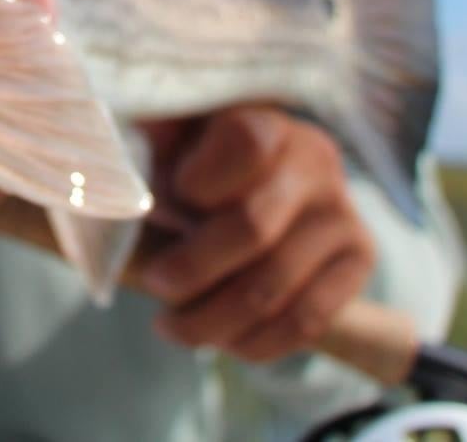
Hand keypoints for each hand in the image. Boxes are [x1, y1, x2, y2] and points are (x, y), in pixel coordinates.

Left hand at [138, 106, 374, 361]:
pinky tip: (222, 342)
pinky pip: (307, 321)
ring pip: (275, 287)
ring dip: (214, 320)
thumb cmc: (203, 164)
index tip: (157, 206)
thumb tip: (106, 171)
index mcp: (267, 122)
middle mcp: (315, 160)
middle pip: (253, 228)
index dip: (196, 183)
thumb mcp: (173, 142)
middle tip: (157, 286)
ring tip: (172, 327)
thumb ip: (148, 150)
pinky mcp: (360, 258)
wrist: (276, 186)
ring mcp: (343, 211)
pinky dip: (256, 343)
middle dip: (194, 269)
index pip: (243, 145)